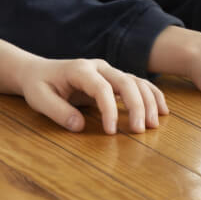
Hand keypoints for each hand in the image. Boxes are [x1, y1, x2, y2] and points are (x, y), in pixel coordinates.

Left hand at [17, 58, 167, 133]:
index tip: (110, 132)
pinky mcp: (112, 79)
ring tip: (154, 125)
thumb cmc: (38, 86)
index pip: (101, 88)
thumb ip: (58, 111)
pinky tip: (162, 110)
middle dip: (137, 105)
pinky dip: (151, 95)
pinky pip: (137, 83)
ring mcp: (107, 71)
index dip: (110, 110)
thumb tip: (80, 126)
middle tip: (141, 131)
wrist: (37, 72)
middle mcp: (97, 67)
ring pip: (135, 81)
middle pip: (125, 81)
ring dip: (148, 101)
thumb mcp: (39, 99)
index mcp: (79, 70)